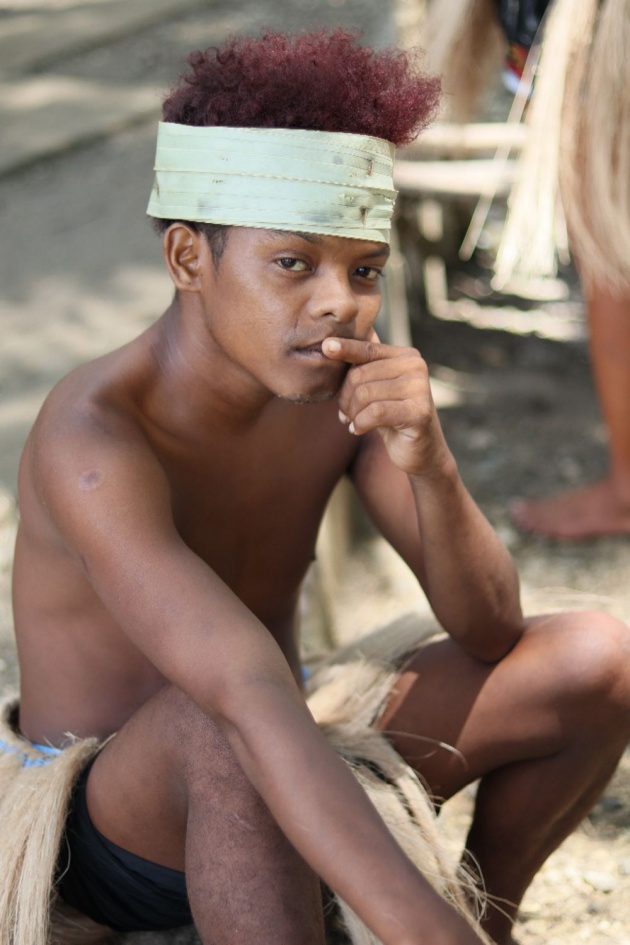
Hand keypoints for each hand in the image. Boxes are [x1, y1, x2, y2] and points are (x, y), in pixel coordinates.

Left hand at [322, 333, 452, 477]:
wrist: (422, 451)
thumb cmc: (393, 418)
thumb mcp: (379, 389)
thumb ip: (365, 367)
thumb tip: (333, 343)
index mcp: (406, 356)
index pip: (368, 349)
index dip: (345, 348)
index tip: (326, 347)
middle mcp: (416, 367)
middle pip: (360, 375)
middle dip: (345, 398)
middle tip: (345, 414)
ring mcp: (420, 388)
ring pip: (365, 394)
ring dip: (352, 413)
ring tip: (353, 422)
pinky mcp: (419, 411)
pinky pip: (375, 412)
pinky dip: (360, 423)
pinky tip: (357, 430)